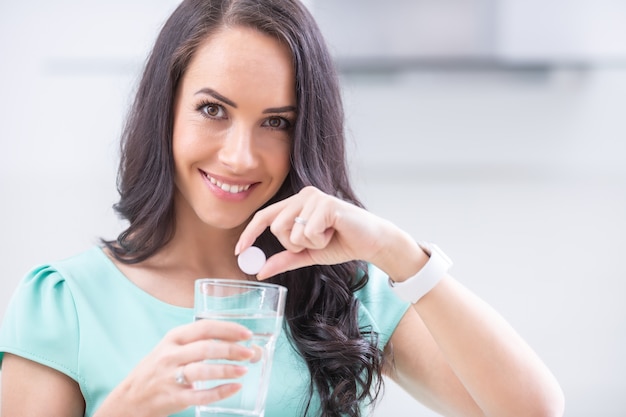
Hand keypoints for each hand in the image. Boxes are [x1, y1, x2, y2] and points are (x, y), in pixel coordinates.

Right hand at [100, 320, 254, 416]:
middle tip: (250, 353)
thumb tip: (235, 341)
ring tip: (244, 370)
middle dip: (232, 350)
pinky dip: (220, 392)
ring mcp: (170, 377)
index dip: (228, 329)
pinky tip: (234, 388)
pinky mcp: (173, 398)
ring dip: (227, 370)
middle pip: (206, 348)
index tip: (247, 334)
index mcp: (173, 338)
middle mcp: (171, 355)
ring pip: (203, 371)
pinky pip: (200, 395)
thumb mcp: (171, 347)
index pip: (205, 327)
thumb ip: (197, 342)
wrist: (130, 398)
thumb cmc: (158, 368)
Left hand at [236, 186, 409, 279]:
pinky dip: (321, 240)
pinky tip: (335, 233)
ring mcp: (315, 197)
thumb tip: (260, 271)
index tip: (238, 251)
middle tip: (313, 243)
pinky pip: (308, 232)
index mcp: (297, 203)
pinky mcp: (327, 204)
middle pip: (276, 227)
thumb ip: (285, 259)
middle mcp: (304, 195)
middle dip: (292, 245)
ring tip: (327, 236)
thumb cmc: (341, 243)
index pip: (264, 215)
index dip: (249, 233)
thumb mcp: (308, 253)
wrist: (371, 242)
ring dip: (309, 244)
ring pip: (291, 232)